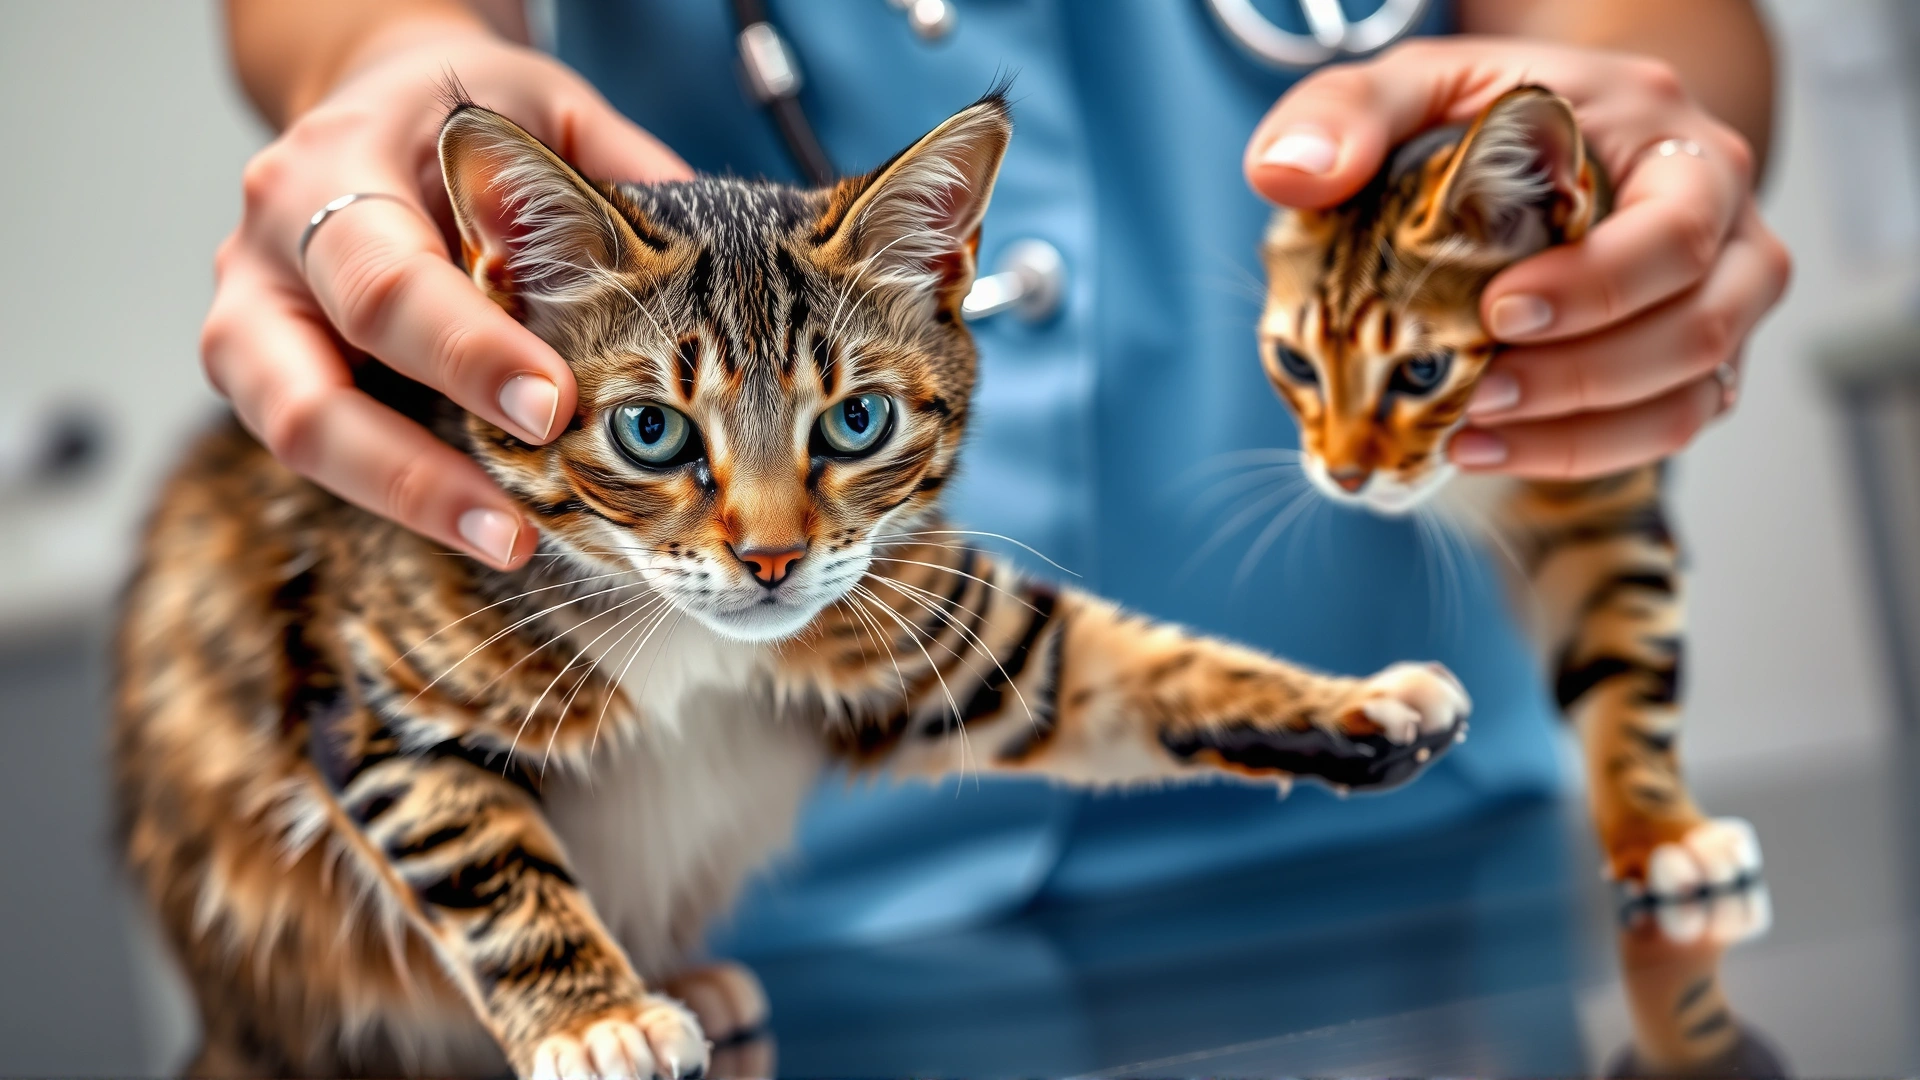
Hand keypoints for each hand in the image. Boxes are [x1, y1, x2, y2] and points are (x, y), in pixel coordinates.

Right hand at [202, 23, 688, 567]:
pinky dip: (403, 494)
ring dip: (405, 501)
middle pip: (309, 388)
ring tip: (508, 542)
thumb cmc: (466, 119)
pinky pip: (319, 452)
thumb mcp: (540, 108)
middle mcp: (270, 251)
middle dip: (414, 466)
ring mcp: (251, 319)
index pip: (387, 279)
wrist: (373, 102)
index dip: (467, 352)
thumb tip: (718, 250)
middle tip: (520, 519)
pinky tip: (486, 522)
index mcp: (333, 170)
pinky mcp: (262, 374)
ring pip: (297, 438)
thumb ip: (617, 166)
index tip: (556, 407)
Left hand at [1244, 37, 1790, 478]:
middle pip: (1699, 323)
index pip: (1675, 228)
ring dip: (1584, 432)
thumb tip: (1287, 177)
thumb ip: (1349, 113)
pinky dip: (1584, 452)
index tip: (1499, 313)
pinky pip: (1669, 425)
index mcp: (1669, 141)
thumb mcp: (1419, 83)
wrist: (1567, 133)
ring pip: (1694, 391)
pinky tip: (1491, 450)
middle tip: (1480, 391)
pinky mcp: (1698, 357)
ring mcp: (1722, 294)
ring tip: (1472, 435)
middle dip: (1583, 375)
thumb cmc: (1497, 112)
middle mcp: (1723, 218)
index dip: (1596, 285)